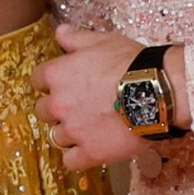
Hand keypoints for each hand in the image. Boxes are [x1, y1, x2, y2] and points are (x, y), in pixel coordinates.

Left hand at [32, 26, 148, 170]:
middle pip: (42, 111)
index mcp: (57, 75)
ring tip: (90, 127)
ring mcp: (73, 131)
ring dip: (69, 132)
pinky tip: (91, 148)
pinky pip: (71, 161)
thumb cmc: (131, 62)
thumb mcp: (103, 41)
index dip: (50, 82)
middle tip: (78, 106)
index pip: (37, 80)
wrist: (156, 91)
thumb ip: (76, 38)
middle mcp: (58, 104)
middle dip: (56, 108)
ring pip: (56, 136)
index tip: (64, 83)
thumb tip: (60, 33)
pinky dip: (78, 156)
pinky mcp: (89, 152)